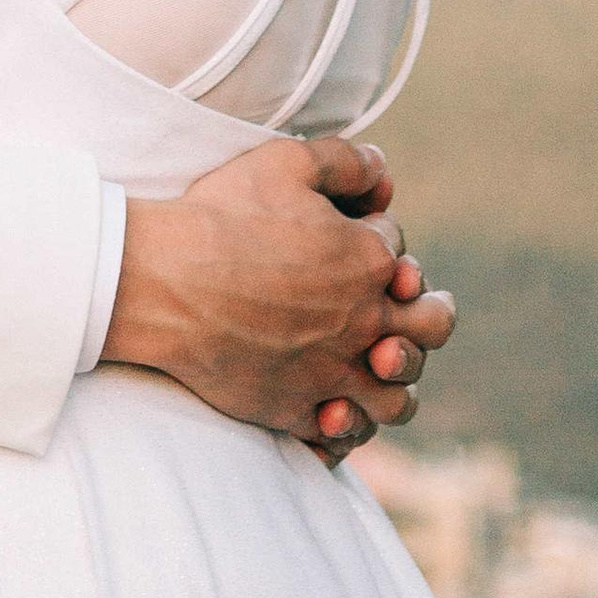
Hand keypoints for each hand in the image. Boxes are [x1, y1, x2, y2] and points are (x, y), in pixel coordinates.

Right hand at [101, 135, 455, 458]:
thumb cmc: (222, 216)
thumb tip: (383, 171)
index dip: (374, 235)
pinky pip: (342, 437)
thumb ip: (345, 160)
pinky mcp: (297, 410)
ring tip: (374, 367)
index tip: (345, 230)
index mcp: (369, 261)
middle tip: (404, 305)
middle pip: (432, 327)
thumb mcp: (285, 161)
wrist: (164, 281)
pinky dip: (345, 429)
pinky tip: (332, 412)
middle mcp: (364, 323)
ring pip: (398, 398)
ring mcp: (334, 374)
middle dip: (428, 312)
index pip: (397, 248)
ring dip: (395, 381)